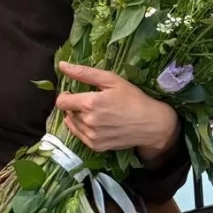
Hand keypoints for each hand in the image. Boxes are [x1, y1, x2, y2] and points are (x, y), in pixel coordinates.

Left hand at [56, 63, 179, 162]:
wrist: (151, 124)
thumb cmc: (133, 98)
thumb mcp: (111, 79)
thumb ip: (84, 73)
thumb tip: (62, 66)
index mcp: (90, 103)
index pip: (61, 102)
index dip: (65, 95)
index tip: (74, 93)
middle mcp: (88, 122)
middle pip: (67, 112)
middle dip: (74, 106)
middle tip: (90, 102)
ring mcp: (92, 136)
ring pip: (72, 124)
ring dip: (78, 117)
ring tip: (95, 112)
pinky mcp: (96, 146)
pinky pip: (80, 136)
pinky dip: (83, 128)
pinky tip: (97, 123)